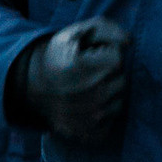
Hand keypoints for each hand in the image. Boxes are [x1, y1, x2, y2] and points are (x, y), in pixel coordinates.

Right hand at [6, 19, 129, 145]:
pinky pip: (112, 121)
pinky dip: (104, 114)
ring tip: (89, 89)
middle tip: (89, 73)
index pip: (118, 59)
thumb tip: (129, 42)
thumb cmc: (59, 57)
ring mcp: (92, 117)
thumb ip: (106, 28)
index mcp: (86, 69)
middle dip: (109, 74)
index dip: (106, 54)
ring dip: (109, 94)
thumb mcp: (77, 33)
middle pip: (122, 80)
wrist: (32, 87)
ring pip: (119, 101)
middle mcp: (92, 95)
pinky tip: (88, 105)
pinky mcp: (91, 133)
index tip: (91, 57)